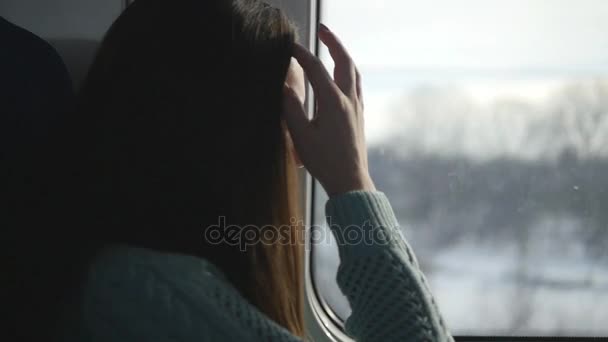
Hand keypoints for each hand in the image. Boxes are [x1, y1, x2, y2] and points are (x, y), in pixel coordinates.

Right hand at [283, 24, 375, 196]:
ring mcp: (357, 108)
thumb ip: (292, 108)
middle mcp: (349, 100)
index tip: (290, 47)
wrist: (350, 182)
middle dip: (333, 42)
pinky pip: (356, 85)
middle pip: (345, 61)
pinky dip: (348, 71)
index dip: (301, 55)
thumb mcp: (300, 136)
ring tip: (332, 48)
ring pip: (354, 72)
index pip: (316, 69)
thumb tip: (285, 86)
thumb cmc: (324, 162)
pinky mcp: (359, 116)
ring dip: (343, 55)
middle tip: (322, 30)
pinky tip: (341, 76)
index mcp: (333, 102)